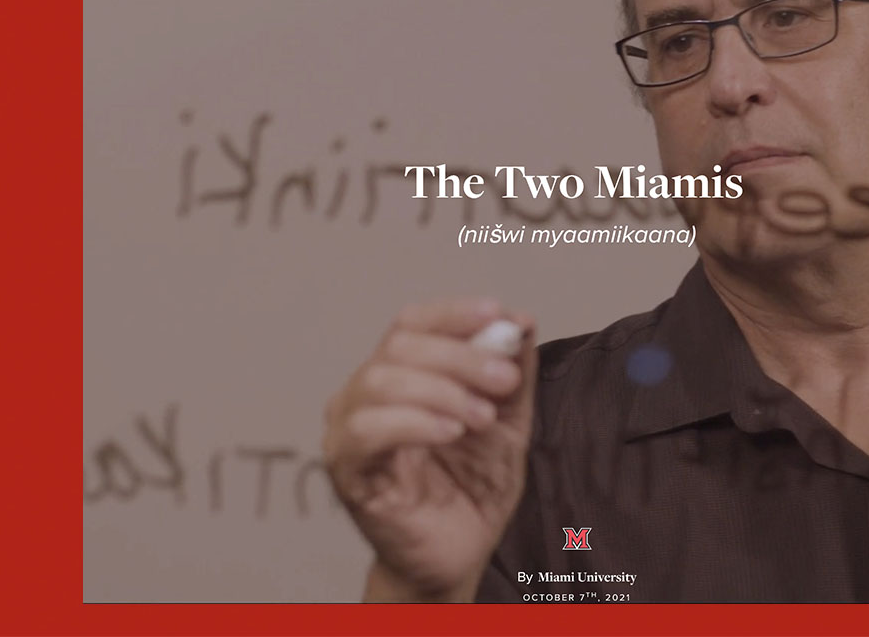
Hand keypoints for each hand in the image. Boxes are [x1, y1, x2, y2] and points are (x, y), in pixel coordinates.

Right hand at [323, 298, 536, 600]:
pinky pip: (367, 430)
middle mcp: (365, 393)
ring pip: (380, 380)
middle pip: (401, 345)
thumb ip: (514, 373)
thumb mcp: (510, 421)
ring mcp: (349, 430)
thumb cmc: (474, 487)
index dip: (454, 313)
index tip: (497, 314)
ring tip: (482, 417)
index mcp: (401, 374)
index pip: (413, 323)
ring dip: (442, 390)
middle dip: (461, 356)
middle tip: (504, 380)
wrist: (460, 555)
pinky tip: (451, 432)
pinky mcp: (347, 471)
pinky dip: (414, 421)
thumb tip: (522, 320)